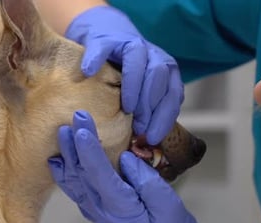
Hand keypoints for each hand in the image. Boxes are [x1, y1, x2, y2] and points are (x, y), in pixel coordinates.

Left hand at [48, 110, 215, 222]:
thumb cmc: (165, 217)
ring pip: (72, 179)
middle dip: (76, 143)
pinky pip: (70, 186)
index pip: (100, 176)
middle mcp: (100, 209)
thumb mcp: (166, 200)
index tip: (83, 130)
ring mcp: (91, 208)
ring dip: (67, 153)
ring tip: (63, 130)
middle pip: (82, 173)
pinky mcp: (88, 203)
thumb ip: (146, 181)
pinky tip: (56, 156)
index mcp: (121, 207)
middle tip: (76, 117)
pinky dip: (61, 170)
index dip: (90, 152)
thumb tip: (126, 158)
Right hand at [65, 6, 183, 144]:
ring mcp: (130, 44)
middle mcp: (153, 55)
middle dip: (151, 105)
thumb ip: (145, 111)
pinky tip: (88, 72)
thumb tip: (143, 146)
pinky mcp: (105, 39)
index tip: (153, 138)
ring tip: (125, 107)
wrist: (105, 39)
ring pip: (138, 59)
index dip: (164, 117)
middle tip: (138, 126)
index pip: (172, 94)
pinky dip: (96, 59)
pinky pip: (102, 48)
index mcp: (166, 71)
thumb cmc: (123, 76)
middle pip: (159, 76)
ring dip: (134, 85)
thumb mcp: (140, 94)